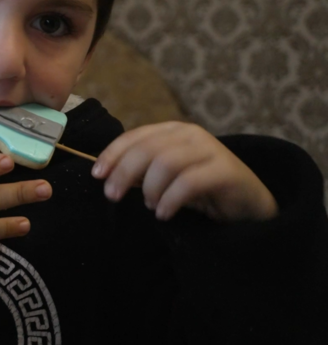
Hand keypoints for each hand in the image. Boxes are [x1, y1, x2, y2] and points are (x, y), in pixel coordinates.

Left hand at [93, 122, 275, 221]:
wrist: (247, 203)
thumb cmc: (201, 189)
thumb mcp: (165, 177)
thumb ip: (141, 170)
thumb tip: (107, 173)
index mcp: (173, 131)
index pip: (135, 136)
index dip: (112, 154)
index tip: (97, 174)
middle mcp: (191, 135)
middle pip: (147, 149)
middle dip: (124, 173)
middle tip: (113, 195)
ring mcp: (211, 149)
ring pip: (166, 163)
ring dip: (150, 188)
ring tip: (150, 206)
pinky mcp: (226, 170)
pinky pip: (188, 182)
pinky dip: (170, 200)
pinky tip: (164, 213)